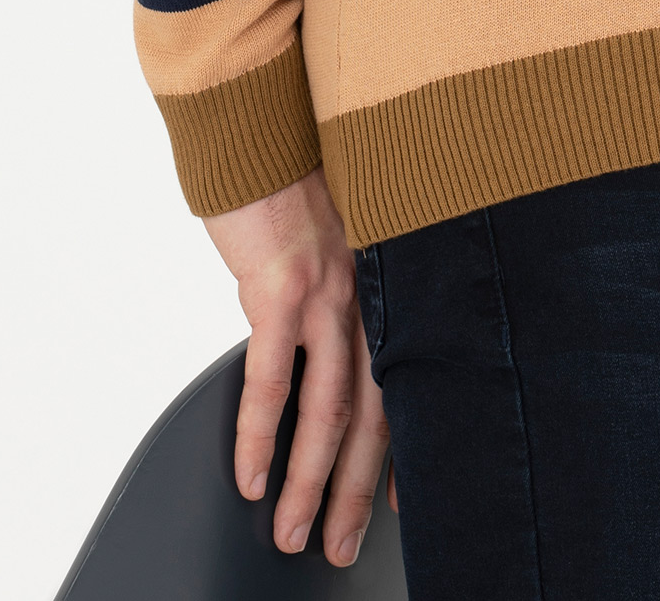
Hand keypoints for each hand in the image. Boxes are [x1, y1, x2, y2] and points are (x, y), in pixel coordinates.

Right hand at [201, 166, 396, 565]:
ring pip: (328, 410)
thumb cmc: (289, 163)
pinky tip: (252, 477)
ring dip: (310, 482)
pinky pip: (274, 380)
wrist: (258, 113)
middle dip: (355, 490)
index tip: (399, 500)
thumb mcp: (333, 226)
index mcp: (382, 277)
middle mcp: (366, 287)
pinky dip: (262, 436)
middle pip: (374, 410)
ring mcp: (328, 289)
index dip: (405, 446)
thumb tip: (325, 332)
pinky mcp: (280, 286)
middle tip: (341, 546)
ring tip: (293, 534)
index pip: (406, 378)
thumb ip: (341, 280)